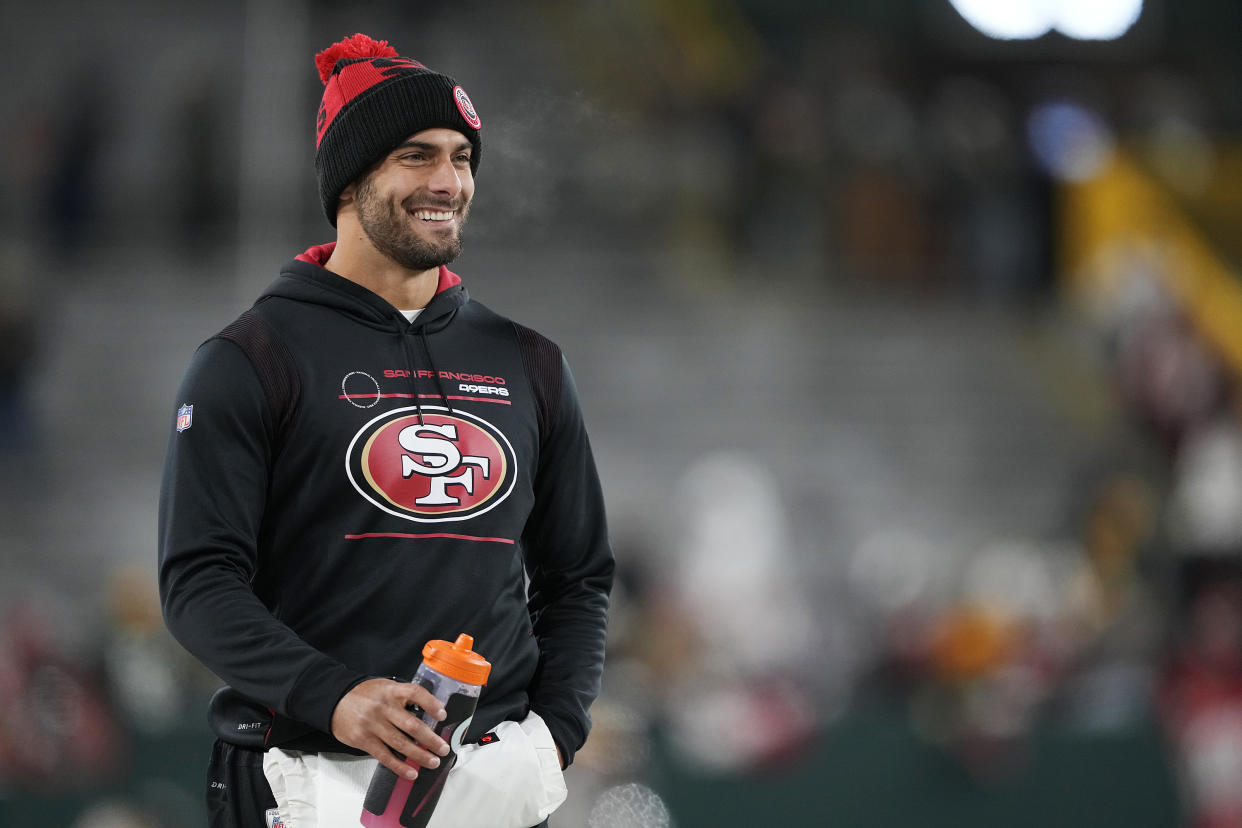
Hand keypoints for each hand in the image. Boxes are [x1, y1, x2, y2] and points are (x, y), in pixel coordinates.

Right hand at [331, 678, 450, 780]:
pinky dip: (400, 766)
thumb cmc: (366, 695)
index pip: (415, 693)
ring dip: (420, 755)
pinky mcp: (364, 740)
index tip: (443, 715)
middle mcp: (383, 707)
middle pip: (412, 725)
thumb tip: (430, 713)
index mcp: (392, 691)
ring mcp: (373, 725)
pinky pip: (385, 756)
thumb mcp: (386, 687)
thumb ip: (404, 697)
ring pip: (401, 744)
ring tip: (433, 762)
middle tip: (443, 749)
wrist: (336, 700)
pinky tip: (412, 772)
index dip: (431, 704)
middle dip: (431, 740)